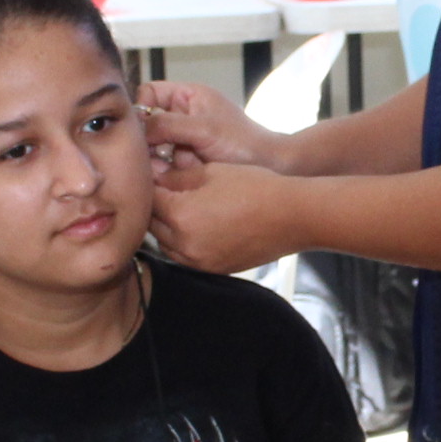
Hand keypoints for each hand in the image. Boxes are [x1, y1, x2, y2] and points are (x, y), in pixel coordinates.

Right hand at [136, 80, 285, 172]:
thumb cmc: (244, 143)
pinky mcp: (184, 163)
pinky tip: (184, 176)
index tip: (139, 128)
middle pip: (145, 125)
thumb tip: (134, 128)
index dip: (139, 108)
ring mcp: (182, 141)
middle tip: (157, 155)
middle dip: (150, 142)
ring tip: (180, 166)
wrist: (271, 170)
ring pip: (152, 150)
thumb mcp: (204, 129)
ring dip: (160, 161)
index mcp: (187, 96)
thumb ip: (167, 125)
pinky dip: (169, 174)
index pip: (148, 93)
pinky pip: (163, 168)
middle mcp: (181, 116)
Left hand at [148, 153, 299, 274]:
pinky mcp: (213, 269)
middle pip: (151, 224)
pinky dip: (182, 242)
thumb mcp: (211, 171)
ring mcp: (198, 261)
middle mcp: (184, 243)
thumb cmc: (256, 187)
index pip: (147, 199)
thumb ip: (177, 176)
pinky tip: (195, 225)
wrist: (293, 216)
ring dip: (165, 227)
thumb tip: (154, 176)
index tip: (151, 175)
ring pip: (165, 244)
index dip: (148, 184)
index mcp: (180, 214)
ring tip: (177, 207)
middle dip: (153, 207)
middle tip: (161, 190)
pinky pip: (184, 257)